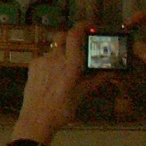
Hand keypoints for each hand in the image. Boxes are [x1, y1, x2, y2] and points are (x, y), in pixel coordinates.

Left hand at [16, 22, 98, 143]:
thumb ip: (97, 79)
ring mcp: (41, 61)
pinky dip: (52, 60)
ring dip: (63, 50)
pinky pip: (45, 57)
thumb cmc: (63, 109)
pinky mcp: (32, 66)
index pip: (75, 34)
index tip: (90, 26)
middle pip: (63, 36)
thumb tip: (113, 72)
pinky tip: (55, 73)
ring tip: (69, 64)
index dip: (82, 25)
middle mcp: (55, 58)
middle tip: (81, 43)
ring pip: (54, 48)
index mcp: (70, 64)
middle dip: (73, 36)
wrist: (36, 119)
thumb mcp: (82, 94)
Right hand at [131, 12, 145, 117]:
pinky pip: (145, 62)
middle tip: (121, 51)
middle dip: (132, 40)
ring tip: (126, 66)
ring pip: (144, 49)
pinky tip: (135, 74)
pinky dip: (138, 66)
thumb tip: (135, 45)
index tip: (125, 27)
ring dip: (134, 55)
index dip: (140, 17)